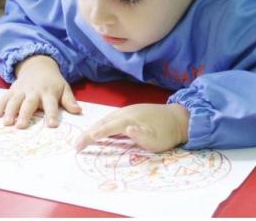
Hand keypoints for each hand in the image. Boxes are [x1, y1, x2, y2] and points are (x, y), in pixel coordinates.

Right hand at [0, 55, 80, 127]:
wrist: (38, 65)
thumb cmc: (53, 82)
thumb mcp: (64, 88)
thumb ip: (69, 101)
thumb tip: (79, 111)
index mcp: (49, 93)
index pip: (51, 105)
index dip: (52, 114)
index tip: (51, 125)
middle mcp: (34, 92)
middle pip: (29, 103)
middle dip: (25, 114)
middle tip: (21, 126)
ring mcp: (22, 90)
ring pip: (15, 101)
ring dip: (10, 111)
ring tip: (7, 123)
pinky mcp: (13, 90)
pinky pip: (5, 97)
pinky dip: (0, 105)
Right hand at [75, 103, 189, 152]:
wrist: (180, 118)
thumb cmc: (167, 133)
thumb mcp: (156, 140)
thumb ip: (140, 135)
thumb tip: (126, 129)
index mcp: (129, 120)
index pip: (106, 128)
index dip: (92, 136)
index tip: (80, 145)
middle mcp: (126, 113)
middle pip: (102, 122)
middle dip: (88, 133)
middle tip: (76, 145)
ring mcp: (128, 110)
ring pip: (106, 118)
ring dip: (94, 128)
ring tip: (84, 138)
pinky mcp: (132, 111)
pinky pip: (112, 117)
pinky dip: (102, 123)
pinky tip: (100, 128)